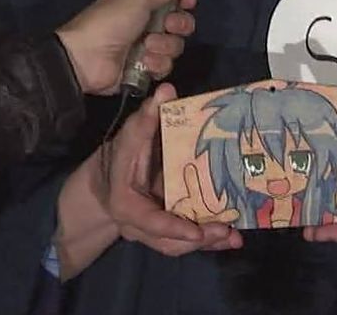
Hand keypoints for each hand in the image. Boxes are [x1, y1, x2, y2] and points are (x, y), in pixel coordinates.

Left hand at [55, 0, 196, 94]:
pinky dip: (156, 64)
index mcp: (143, 2)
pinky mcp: (144, 70)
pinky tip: (143, 62)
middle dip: (179, 25)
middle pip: (180, 24)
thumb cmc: (111, 21)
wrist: (87, 56)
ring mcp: (146, 48)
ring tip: (147, 46)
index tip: (188, 1)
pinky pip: (164, 67)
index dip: (184, 1)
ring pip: (174, 47)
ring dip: (164, 46)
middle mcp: (147, 24)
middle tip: (168, 25)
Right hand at [102, 83, 242, 255]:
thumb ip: (148, 117)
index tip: (195, 232)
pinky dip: (206, 240)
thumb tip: (167, 90)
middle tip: (227, 231)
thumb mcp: (130, 135)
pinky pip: (184, 243)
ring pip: (178, 246)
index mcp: (126, 204)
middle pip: (169, 241)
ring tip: (235, 237)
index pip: (149, 221)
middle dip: (199, 238)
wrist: (102, 183)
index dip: (172, 227)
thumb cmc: (117, 156)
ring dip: (207, 243)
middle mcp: (137, 227)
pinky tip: (231, 236)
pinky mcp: (163, 234)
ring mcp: (150, 234)